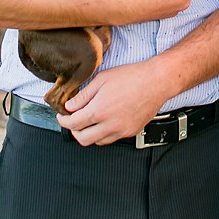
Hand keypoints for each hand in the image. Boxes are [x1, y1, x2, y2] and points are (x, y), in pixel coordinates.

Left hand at [57, 62, 171, 144]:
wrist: (156, 81)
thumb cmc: (132, 77)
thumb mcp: (102, 79)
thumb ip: (83, 95)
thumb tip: (70, 106)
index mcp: (99, 110)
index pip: (73, 124)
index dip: (63, 121)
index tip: (62, 116)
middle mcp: (109, 124)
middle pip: (82, 139)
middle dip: (74, 131)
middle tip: (73, 120)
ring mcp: (121, 131)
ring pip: (97, 141)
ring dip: (89, 133)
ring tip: (89, 120)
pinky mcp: (131, 132)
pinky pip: (112, 139)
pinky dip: (103, 134)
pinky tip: (105, 121)